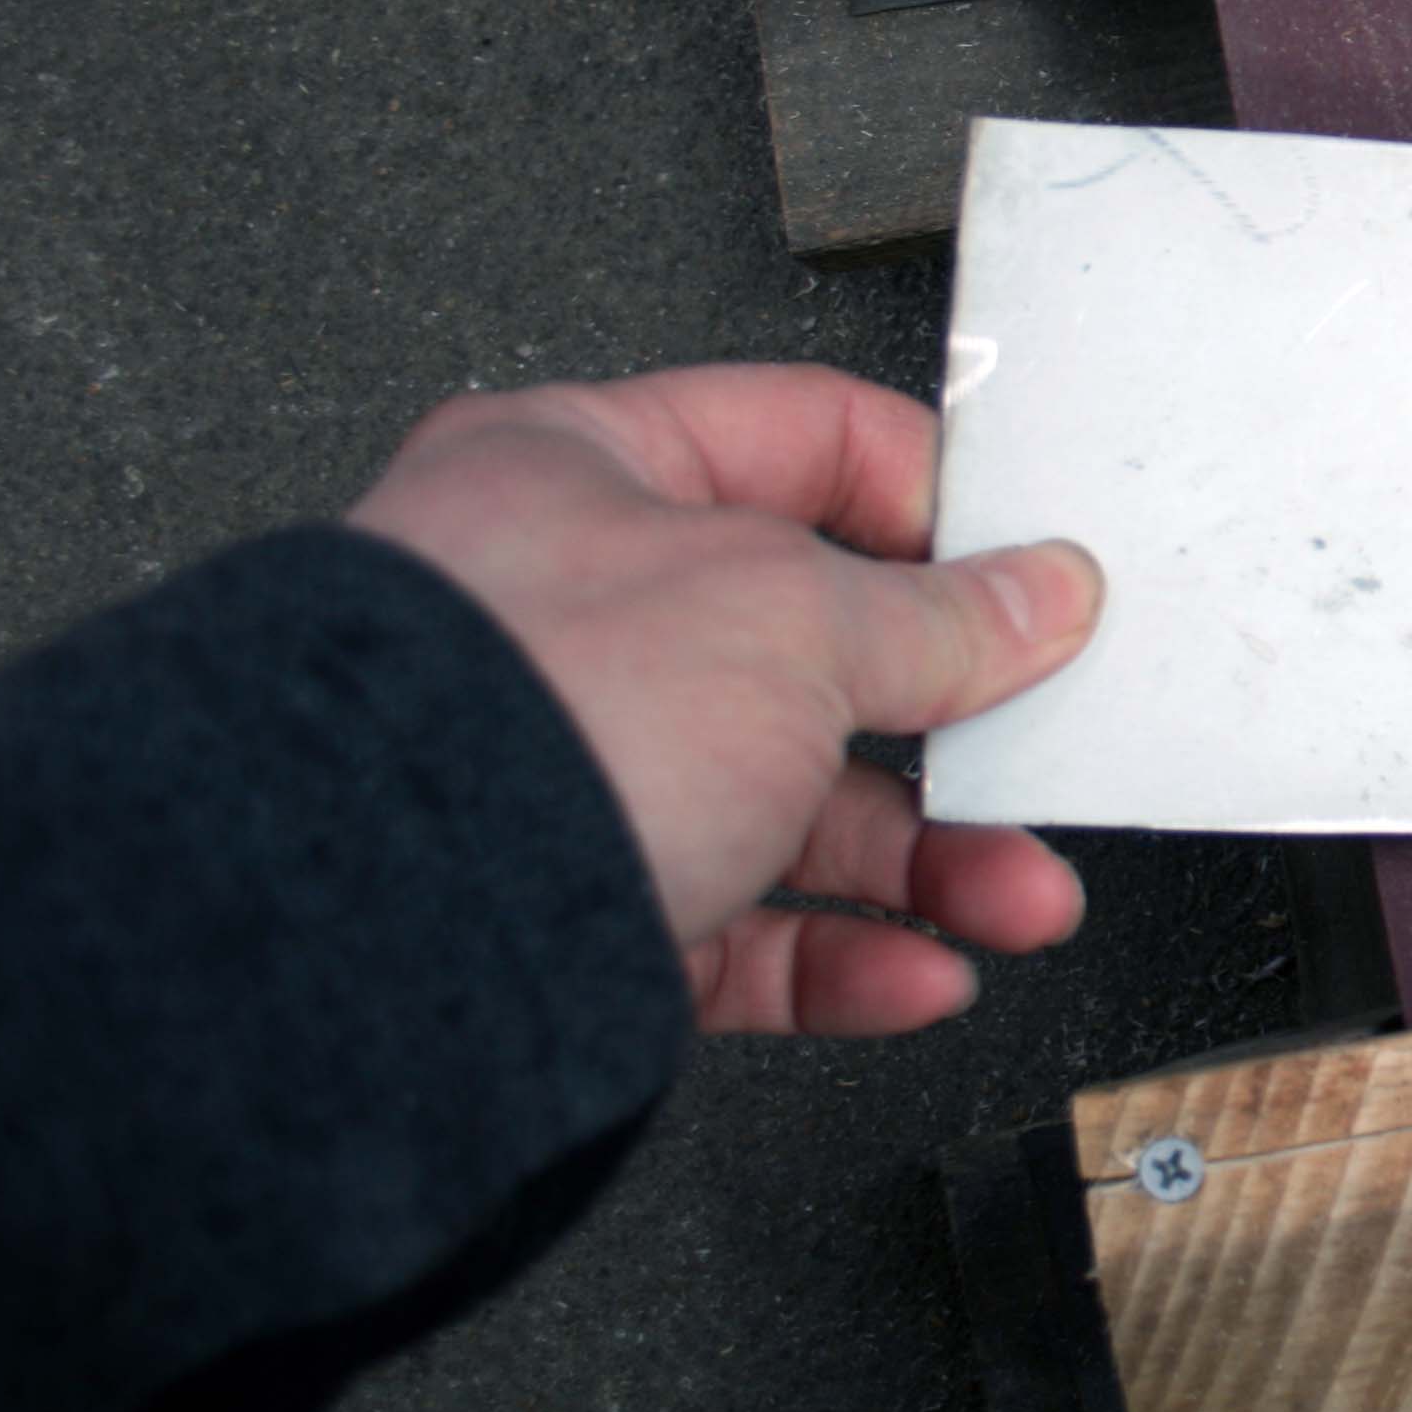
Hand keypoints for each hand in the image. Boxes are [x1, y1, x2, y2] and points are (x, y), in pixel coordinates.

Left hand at [347, 364, 1102, 1037]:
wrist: (376, 933)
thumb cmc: (520, 716)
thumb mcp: (793, 614)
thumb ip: (936, 614)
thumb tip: (1034, 596)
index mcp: (577, 472)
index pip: (797, 442)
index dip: (930, 499)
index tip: (1024, 563)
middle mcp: (557, 615)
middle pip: (807, 649)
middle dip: (949, 719)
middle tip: (1032, 737)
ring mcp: (559, 771)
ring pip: (785, 809)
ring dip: (924, 861)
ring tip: (1016, 897)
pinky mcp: (567, 916)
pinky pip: (735, 930)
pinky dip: (840, 955)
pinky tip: (918, 969)